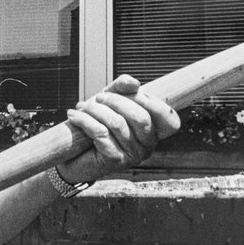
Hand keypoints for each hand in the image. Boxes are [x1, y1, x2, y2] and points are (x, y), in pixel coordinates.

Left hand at [60, 75, 179, 184]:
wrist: (73, 153)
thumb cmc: (97, 123)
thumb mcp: (111, 100)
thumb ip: (123, 88)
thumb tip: (135, 83)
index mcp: (154, 131)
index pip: (169, 119)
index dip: (153, 102)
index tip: (133, 90)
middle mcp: (148, 146)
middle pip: (140, 117)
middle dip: (116, 101)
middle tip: (98, 97)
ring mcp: (133, 156)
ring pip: (117, 124)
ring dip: (96, 110)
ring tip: (82, 106)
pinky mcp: (114, 161)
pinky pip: (101, 134)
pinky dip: (85, 120)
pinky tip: (74, 115)